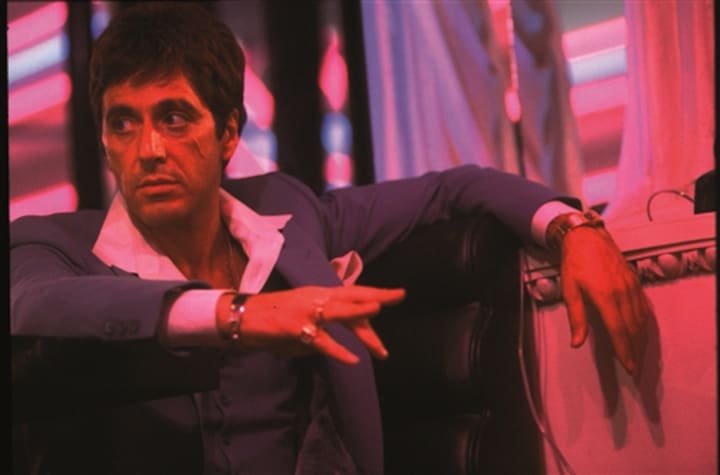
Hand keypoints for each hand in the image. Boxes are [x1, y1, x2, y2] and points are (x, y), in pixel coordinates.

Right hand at [235, 285, 404, 364]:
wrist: (244, 316)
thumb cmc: (274, 318)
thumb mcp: (304, 319)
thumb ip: (325, 330)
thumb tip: (343, 344)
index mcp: (320, 294)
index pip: (352, 294)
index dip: (375, 295)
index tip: (397, 296)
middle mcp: (316, 298)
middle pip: (351, 296)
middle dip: (376, 296)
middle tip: (399, 296)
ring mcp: (306, 312)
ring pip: (336, 310)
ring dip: (357, 309)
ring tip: (378, 309)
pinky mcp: (295, 328)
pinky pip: (320, 341)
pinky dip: (337, 350)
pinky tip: (352, 359)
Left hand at [559, 226, 653, 373]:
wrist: (587, 237)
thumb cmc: (575, 263)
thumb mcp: (569, 290)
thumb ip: (576, 318)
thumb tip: (577, 343)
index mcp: (605, 296)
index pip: (618, 330)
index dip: (624, 351)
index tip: (628, 366)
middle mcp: (622, 292)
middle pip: (633, 328)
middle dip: (635, 351)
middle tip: (635, 368)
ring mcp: (631, 286)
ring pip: (641, 319)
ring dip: (641, 340)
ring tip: (639, 356)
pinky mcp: (635, 282)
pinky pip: (644, 307)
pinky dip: (645, 323)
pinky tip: (642, 333)